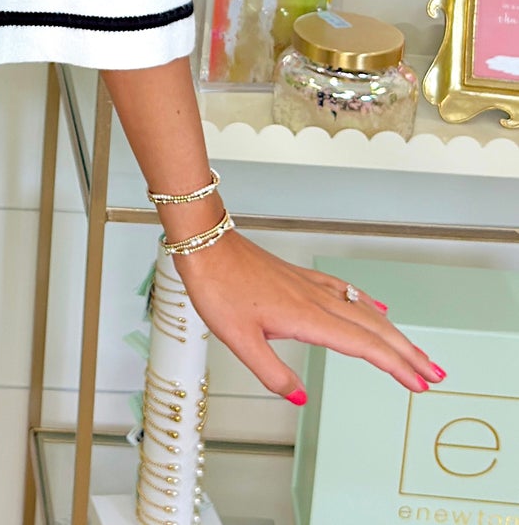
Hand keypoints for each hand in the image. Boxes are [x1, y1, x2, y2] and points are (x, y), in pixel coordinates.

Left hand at [174, 228, 444, 400]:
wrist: (205, 242)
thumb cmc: (218, 286)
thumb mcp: (237, 340)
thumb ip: (271, 372)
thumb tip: (301, 398)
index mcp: (306, 317)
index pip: (362, 346)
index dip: (394, 366)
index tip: (418, 383)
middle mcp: (316, 299)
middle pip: (373, 328)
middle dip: (407, 352)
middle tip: (435, 374)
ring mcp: (311, 285)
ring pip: (364, 309)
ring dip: (393, 331)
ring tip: (415, 350)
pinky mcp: (301, 277)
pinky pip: (346, 290)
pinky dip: (368, 302)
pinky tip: (378, 305)